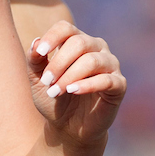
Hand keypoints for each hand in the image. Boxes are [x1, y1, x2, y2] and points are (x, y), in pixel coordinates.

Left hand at [28, 22, 126, 147]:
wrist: (67, 127)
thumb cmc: (53, 98)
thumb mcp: (38, 80)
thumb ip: (35, 61)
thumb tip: (36, 43)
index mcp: (76, 42)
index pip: (66, 28)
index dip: (52, 37)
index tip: (40, 52)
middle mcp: (96, 48)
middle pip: (79, 43)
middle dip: (59, 63)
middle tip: (47, 82)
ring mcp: (110, 65)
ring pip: (92, 61)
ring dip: (69, 76)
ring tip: (55, 92)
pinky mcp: (119, 85)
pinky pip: (106, 80)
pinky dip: (87, 85)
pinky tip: (73, 91)